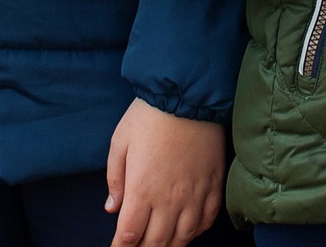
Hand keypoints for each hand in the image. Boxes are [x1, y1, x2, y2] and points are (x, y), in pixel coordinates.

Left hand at [104, 98, 224, 246]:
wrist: (187, 94)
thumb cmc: (149, 115)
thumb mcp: (120, 142)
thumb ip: (115, 179)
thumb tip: (112, 207)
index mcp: (142, 189)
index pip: (129, 234)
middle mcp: (169, 198)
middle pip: (156, 242)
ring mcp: (194, 194)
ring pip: (183, 237)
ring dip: (170, 246)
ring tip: (161, 245)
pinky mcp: (213, 185)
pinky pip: (207, 220)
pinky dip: (196, 232)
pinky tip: (188, 231)